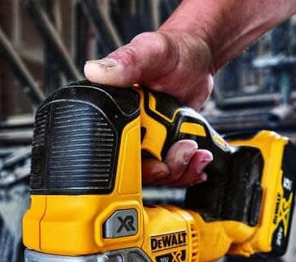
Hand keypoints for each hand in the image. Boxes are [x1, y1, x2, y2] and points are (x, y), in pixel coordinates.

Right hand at [84, 30, 214, 185]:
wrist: (198, 59)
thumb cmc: (173, 51)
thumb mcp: (150, 51)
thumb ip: (127, 61)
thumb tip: (96, 71)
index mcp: (111, 111)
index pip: (110, 151)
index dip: (130, 165)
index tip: (154, 160)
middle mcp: (125, 129)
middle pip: (134, 170)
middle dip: (163, 169)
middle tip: (183, 149)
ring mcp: (145, 140)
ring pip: (154, 175)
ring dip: (179, 171)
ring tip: (195, 150)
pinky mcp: (163, 146)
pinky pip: (170, 171)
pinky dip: (187, 170)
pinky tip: (197, 158)